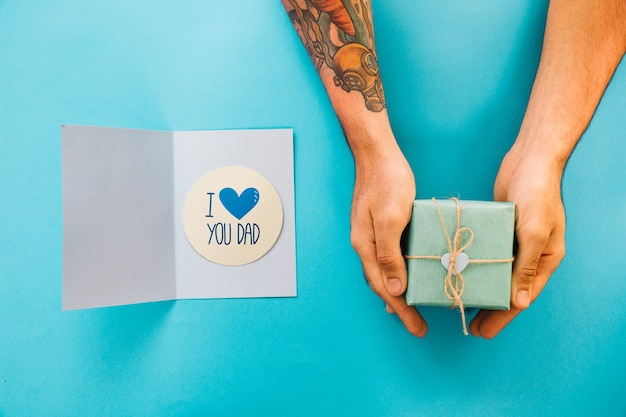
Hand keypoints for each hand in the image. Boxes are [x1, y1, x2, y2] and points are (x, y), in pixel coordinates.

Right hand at [350, 140, 426, 336]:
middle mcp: (365, 244)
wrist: (377, 154)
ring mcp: (372, 235)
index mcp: (365, 245)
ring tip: (412, 308)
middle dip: (399, 307)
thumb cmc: (386, 181)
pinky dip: (400, 272)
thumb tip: (394, 288)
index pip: (383, 287)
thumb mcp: (390, 218)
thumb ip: (389, 255)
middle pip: (381, 284)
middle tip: (418, 325)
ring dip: (398, 292)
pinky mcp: (382, 226)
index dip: (400, 309)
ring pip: (384, 272)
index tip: (417, 327)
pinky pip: (390, 257)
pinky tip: (409, 274)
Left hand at [470, 147, 565, 337]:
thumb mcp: (532, 231)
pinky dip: (473, 263)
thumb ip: (525, 266)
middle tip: (470, 326)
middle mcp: (530, 254)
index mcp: (545, 259)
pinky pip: (486, 252)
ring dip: (480, 287)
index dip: (503, 316)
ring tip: (460, 303)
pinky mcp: (499, 228)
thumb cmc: (537, 193)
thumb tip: (519, 302)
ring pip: (495, 272)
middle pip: (507, 288)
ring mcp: (514, 241)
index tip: (484, 331)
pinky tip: (457, 271)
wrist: (530, 158)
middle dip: (490, 308)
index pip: (522, 296)